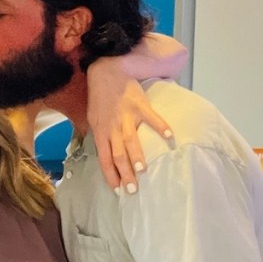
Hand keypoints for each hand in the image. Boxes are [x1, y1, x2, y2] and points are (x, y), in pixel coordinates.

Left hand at [87, 69, 172, 194]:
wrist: (106, 70)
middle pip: (118, 154)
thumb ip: (99, 135)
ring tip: (143, 171)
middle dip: (125, 173)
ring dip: (136, 155)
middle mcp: (112, 127)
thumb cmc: (100, 97)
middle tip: (133, 189)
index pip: (104, 159)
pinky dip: (161, 126)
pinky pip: (151, 117)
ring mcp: (126, 116)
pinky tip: (170, 137)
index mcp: (100, 132)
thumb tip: (103, 153)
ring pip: (130, 140)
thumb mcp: (93, 118)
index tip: (118, 191)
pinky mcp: (139, 105)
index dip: (111, 175)